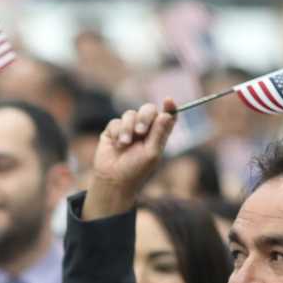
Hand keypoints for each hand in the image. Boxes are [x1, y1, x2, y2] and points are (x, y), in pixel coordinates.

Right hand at [82, 99, 176, 219]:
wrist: (113, 181)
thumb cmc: (136, 171)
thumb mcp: (152, 153)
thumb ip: (159, 133)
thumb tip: (166, 114)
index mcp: (158, 135)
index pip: (167, 117)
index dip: (169, 107)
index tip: (168, 101)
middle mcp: (144, 130)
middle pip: (148, 110)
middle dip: (145, 116)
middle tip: (141, 131)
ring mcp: (128, 129)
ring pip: (130, 114)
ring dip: (128, 128)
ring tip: (125, 144)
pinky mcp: (113, 131)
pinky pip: (116, 122)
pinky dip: (117, 132)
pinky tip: (117, 145)